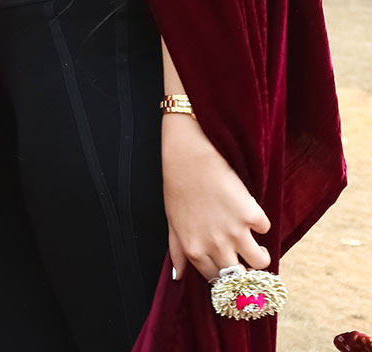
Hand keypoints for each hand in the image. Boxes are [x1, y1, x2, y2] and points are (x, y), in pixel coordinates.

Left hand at [162, 112, 270, 281]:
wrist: (190, 157)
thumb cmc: (178, 188)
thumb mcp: (172, 223)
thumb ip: (177, 252)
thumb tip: (179, 276)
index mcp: (195, 250)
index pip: (217, 281)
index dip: (225, 278)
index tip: (231, 273)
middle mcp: (216, 246)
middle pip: (241, 278)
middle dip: (245, 272)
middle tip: (246, 261)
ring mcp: (236, 232)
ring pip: (262, 262)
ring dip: (260, 255)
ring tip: (256, 245)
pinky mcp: (252, 215)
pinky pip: (266, 229)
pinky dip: (261, 222)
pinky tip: (250, 212)